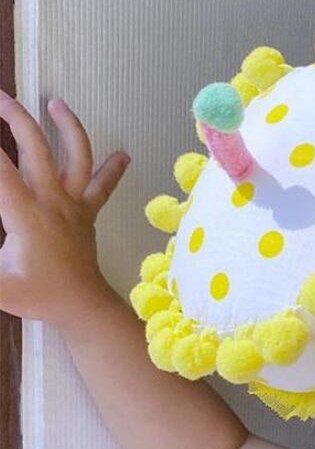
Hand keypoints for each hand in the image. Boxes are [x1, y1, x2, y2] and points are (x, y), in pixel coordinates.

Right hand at [0, 90, 129, 328]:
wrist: (83, 307)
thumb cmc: (38, 296)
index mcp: (25, 214)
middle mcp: (52, 202)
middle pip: (36, 149)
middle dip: (16, 118)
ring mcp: (74, 206)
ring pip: (77, 159)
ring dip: (68, 128)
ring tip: (58, 102)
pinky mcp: (87, 215)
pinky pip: (102, 188)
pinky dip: (113, 171)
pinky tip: (124, 155)